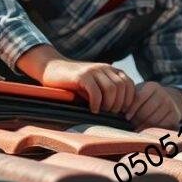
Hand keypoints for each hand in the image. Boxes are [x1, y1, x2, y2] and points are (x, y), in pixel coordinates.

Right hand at [16, 45, 134, 113]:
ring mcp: (93, 70)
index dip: (129, 99)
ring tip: (102, 112)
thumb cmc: (74, 82)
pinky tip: (93, 110)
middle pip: (121, 87)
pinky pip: (95, 91)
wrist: (52, 69)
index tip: (123, 111)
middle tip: (111, 114)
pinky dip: (96, 103)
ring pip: (111, 89)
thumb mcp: (95, 85)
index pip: (129, 84)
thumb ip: (107, 92)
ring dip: (109, 104)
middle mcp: (104, 67)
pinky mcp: (82, 75)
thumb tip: (122, 111)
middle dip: (119, 104)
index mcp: (110, 69)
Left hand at [126, 82, 181, 129]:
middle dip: (137, 120)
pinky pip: (161, 126)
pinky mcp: (174, 115)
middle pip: (146, 111)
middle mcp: (163, 94)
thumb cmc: (148, 98)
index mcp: (152, 86)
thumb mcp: (140, 93)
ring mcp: (170, 105)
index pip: (139, 98)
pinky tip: (147, 130)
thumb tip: (117, 111)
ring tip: (137, 127)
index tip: (127, 117)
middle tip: (131, 124)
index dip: (131, 109)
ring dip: (143, 126)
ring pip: (153, 120)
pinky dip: (153, 129)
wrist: (170, 99)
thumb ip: (130, 99)